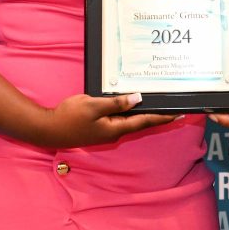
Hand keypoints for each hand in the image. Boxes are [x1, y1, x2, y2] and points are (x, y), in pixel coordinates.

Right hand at [35, 93, 177, 147]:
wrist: (48, 129)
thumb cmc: (69, 117)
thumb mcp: (93, 106)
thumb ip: (116, 103)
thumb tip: (138, 99)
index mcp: (116, 128)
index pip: (145, 121)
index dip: (163, 117)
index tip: (180, 114)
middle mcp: (114, 131)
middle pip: (142, 122)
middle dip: (159, 116)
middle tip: (176, 109)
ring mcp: (107, 130)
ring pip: (132, 120)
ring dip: (146, 113)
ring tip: (161, 106)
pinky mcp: (100, 126)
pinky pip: (121, 118)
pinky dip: (132, 112)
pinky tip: (135, 105)